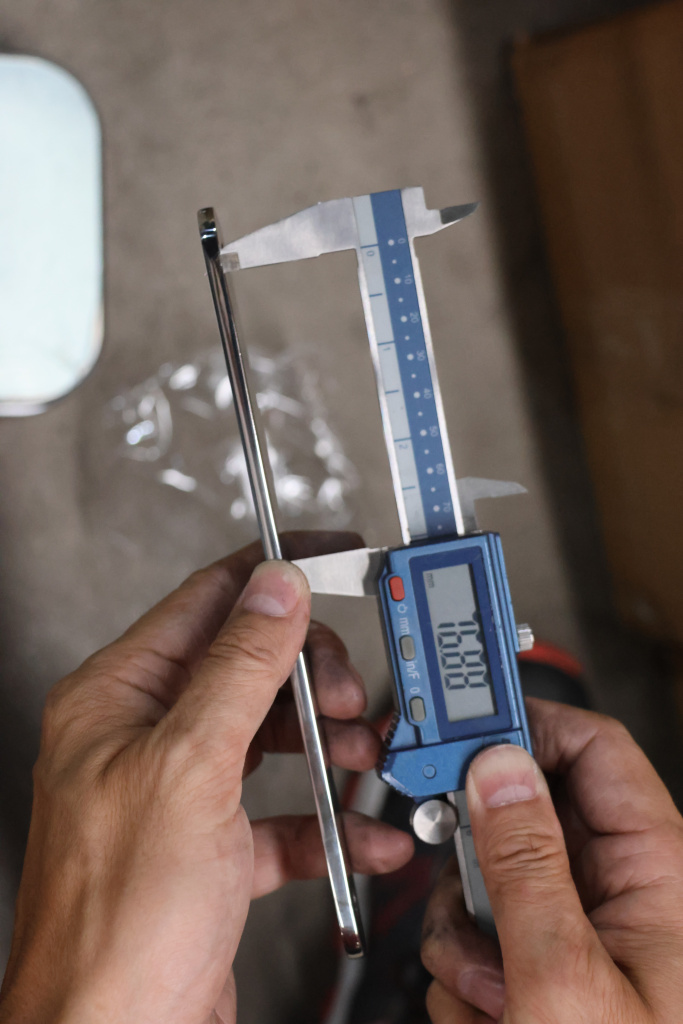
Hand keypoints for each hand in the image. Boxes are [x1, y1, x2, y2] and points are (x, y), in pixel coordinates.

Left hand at [0, 532, 412, 1023]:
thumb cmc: (117, 926)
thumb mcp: (189, 769)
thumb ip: (239, 668)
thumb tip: (276, 588)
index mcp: (118, 699)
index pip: (207, 601)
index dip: (274, 573)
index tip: (332, 556)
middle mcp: (145, 741)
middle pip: (250, 669)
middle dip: (313, 680)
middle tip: (349, 700)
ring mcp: (181, 796)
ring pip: (273, 739)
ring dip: (330, 750)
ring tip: (365, 760)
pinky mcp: (212, 852)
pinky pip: (283, 815)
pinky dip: (329, 824)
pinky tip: (364, 838)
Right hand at [421, 698, 682, 1021]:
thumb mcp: (568, 983)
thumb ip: (525, 865)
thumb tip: (494, 769)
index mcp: (658, 868)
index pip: (588, 748)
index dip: (521, 727)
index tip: (455, 736)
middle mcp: (624, 891)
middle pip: (524, 817)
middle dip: (480, 866)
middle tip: (469, 908)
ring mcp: (587, 936)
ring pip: (495, 884)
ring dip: (472, 940)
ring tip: (498, 999)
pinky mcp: (556, 973)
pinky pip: (490, 940)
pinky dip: (475, 978)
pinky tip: (498, 1017)